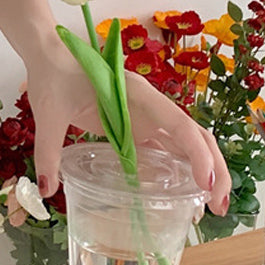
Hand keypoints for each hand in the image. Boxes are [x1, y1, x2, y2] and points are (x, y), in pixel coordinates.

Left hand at [24, 40, 231, 215]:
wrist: (47, 55)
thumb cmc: (52, 75)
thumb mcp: (49, 113)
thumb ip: (48, 151)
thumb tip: (47, 189)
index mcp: (136, 94)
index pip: (179, 125)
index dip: (198, 154)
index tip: (207, 184)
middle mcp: (147, 105)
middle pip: (194, 137)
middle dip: (213, 169)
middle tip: (217, 208)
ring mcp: (142, 116)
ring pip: (183, 144)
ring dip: (201, 172)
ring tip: (207, 209)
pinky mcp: (132, 125)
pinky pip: (161, 148)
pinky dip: (176, 171)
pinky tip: (179, 195)